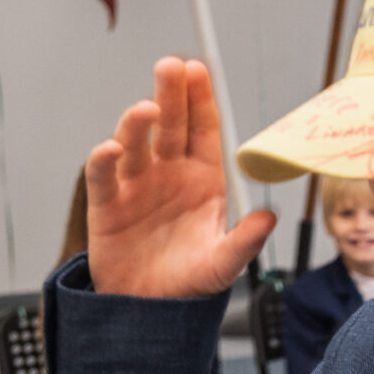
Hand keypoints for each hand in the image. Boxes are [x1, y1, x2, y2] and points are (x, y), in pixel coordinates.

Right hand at [87, 60, 277, 298]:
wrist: (150, 308)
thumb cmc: (190, 280)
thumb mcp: (224, 264)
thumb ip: (244, 242)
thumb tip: (269, 219)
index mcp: (202, 178)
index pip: (202, 130)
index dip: (200, 100)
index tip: (198, 68)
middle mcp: (168, 174)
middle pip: (169, 126)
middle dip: (170, 95)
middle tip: (171, 65)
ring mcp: (136, 186)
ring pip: (135, 144)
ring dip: (138, 123)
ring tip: (148, 108)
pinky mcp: (107, 205)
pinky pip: (104, 177)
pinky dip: (105, 161)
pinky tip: (112, 148)